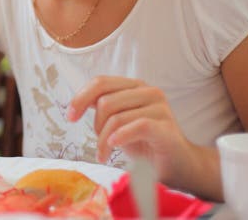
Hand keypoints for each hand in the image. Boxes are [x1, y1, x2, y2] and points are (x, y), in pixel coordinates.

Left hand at [67, 76, 197, 185]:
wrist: (178, 166)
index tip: (70, 117)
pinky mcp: (167, 127)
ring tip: (105, 154)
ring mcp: (160, 108)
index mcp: (134, 86)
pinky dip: (120, 137)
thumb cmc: (144, 143)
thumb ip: (103, 108)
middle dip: (96, 126)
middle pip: (105, 102)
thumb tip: (78, 102)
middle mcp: (149, 91)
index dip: (81, 98)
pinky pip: (137, 126)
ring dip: (104, 140)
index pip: (101, 82)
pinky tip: (114, 147)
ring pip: (117, 117)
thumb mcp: (118, 122)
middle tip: (100, 146)